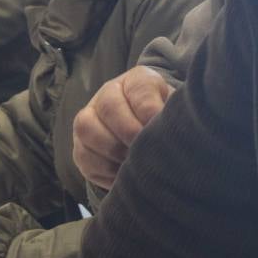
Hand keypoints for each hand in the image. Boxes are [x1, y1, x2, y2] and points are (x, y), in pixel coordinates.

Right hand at [72, 66, 172, 188]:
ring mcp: (90, 118)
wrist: (148, 139)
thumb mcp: (175, 113)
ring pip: (87, 128)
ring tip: (133, 164)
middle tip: (144, 150)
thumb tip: (169, 135)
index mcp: (137, 81)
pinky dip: (104, 170)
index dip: (148, 109)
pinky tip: (123, 176)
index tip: (157, 127)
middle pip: (108, 105)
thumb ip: (174, 118)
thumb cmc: (165, 123)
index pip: (139, 88)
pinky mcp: (81, 146)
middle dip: (128, 131)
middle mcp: (108, 93)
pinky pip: (83, 156)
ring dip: (113, 150)